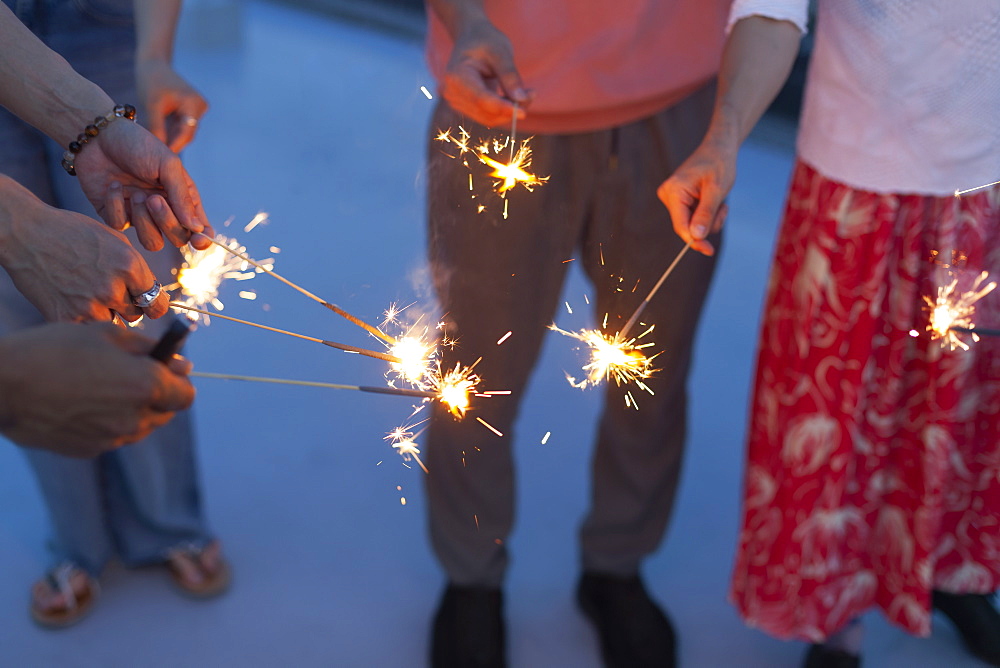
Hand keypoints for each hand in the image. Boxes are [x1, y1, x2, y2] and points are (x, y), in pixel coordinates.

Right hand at [0, 185, 168, 321]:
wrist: (26, 234)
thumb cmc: (71, 233)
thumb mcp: (114, 241)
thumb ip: (136, 269)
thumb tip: (151, 293)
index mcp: (129, 267)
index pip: (157, 304)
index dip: (153, 304)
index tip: (148, 304)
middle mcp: (113, 289)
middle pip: (136, 316)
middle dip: (127, 306)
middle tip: (108, 292)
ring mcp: (89, 306)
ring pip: (113, 324)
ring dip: (106, 314)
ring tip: (89, 293)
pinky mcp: (66, 317)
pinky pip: (88, 329)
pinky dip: (84, 320)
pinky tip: (74, 300)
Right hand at [0, 322, 194, 456]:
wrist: (3, 384)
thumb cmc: (54, 350)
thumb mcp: (106, 335)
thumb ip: (150, 349)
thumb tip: (182, 362)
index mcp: (146, 385)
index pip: (185, 395)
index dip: (178, 382)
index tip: (166, 372)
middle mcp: (135, 417)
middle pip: (165, 413)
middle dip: (157, 396)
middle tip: (131, 376)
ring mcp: (112, 438)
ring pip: (140, 427)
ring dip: (134, 410)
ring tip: (101, 388)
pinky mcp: (90, 450)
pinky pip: (112, 436)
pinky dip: (107, 423)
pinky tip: (82, 404)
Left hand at [74, 117, 213, 251]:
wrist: (99, 135)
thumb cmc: (139, 145)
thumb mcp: (167, 165)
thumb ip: (183, 197)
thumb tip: (197, 228)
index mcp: (182, 198)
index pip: (199, 229)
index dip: (202, 240)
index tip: (198, 240)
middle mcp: (164, 211)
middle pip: (177, 239)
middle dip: (167, 223)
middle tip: (154, 198)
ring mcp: (139, 215)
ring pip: (151, 242)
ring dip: (144, 221)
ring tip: (135, 193)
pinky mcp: (115, 214)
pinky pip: (120, 225)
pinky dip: (116, 205)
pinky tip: (114, 185)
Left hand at [136, 59, 208, 152]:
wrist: (154, 64)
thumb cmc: (151, 81)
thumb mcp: (151, 106)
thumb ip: (156, 128)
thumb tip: (160, 152)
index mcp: (193, 104)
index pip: (187, 132)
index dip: (174, 146)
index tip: (161, 160)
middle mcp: (201, 106)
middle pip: (187, 134)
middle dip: (173, 143)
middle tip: (156, 159)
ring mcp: (199, 108)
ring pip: (185, 131)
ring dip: (171, 137)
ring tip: (155, 148)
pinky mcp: (193, 109)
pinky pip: (183, 126)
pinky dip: (172, 130)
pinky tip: (159, 134)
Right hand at [442, 18, 532, 126]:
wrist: (472, 39)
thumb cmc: (485, 40)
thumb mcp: (501, 52)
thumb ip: (510, 76)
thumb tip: (521, 100)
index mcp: (457, 76)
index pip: (481, 99)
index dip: (503, 108)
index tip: (524, 112)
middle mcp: (452, 93)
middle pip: (485, 112)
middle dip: (510, 109)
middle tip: (532, 94)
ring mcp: (457, 102)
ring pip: (489, 118)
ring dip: (510, 111)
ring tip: (527, 93)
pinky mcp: (466, 108)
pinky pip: (488, 116)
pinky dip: (504, 110)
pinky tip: (515, 96)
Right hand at [657, 135, 736, 255]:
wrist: (719, 148)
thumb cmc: (719, 164)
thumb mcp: (717, 190)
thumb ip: (705, 214)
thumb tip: (696, 236)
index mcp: (674, 191)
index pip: (681, 225)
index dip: (694, 240)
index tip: (709, 250)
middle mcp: (668, 195)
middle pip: (686, 226)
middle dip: (707, 223)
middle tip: (723, 209)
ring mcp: (672, 198)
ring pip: (692, 224)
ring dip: (710, 218)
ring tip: (720, 202)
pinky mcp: (679, 200)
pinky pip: (693, 217)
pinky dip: (707, 214)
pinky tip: (714, 201)